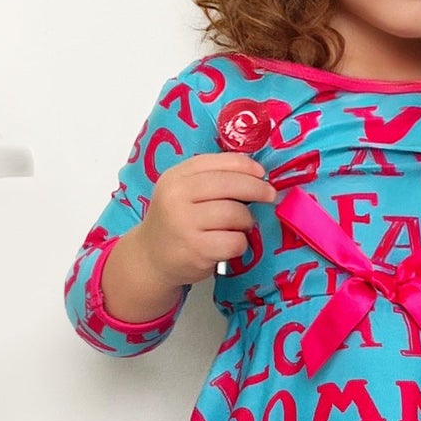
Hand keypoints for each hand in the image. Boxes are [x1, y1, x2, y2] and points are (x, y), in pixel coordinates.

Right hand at [137, 152, 278, 284]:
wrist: (151, 258)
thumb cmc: (176, 221)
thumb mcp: (183, 191)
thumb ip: (211, 178)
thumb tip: (255, 174)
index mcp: (176, 177)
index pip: (218, 163)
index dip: (246, 166)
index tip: (261, 174)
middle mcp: (177, 198)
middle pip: (230, 185)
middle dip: (256, 189)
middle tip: (269, 195)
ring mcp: (185, 225)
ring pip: (235, 213)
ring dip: (246, 220)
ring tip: (242, 225)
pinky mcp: (196, 250)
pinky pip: (234, 241)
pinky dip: (240, 243)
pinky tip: (231, 243)